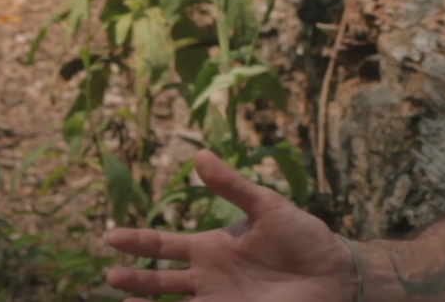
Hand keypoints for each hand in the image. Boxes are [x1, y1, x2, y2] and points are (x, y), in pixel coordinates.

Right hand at [106, 150, 359, 301]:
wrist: (335, 273)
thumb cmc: (304, 238)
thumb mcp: (267, 206)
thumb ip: (232, 186)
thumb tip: (199, 156)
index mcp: (212, 247)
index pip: (163, 245)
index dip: (137, 242)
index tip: (110, 237)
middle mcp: (209, 277)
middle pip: (159, 280)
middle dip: (134, 279)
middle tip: (110, 275)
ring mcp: (220, 301)